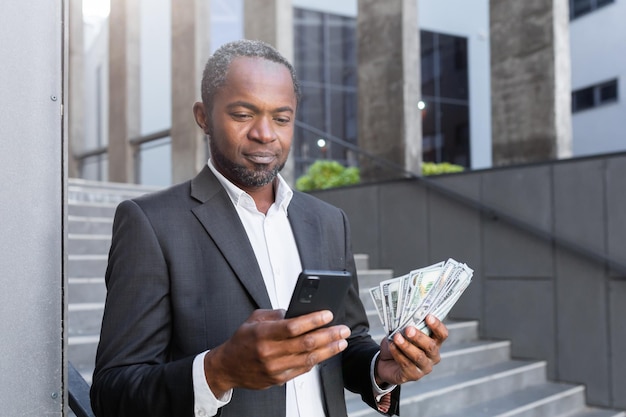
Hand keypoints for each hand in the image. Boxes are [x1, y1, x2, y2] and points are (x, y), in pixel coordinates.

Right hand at [203, 309, 349, 396]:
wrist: (227, 367)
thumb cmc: (242, 340)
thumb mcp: (254, 319)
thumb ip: (277, 314)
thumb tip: (299, 311)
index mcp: (262, 333)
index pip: (293, 326)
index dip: (313, 320)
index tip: (328, 314)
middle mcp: (269, 352)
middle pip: (306, 343)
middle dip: (329, 335)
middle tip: (343, 329)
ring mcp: (274, 367)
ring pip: (308, 358)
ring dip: (329, 350)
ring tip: (341, 341)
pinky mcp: (278, 379)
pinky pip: (303, 369)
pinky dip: (316, 360)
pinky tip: (326, 353)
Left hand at [375, 315, 447, 385]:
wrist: (385, 361)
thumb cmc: (398, 343)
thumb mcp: (403, 332)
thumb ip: (408, 326)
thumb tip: (406, 318)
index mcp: (434, 342)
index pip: (442, 334)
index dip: (437, 326)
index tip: (428, 316)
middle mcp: (433, 356)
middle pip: (431, 346)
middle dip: (419, 337)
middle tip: (408, 329)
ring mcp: (424, 367)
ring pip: (419, 357)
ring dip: (407, 346)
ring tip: (397, 337)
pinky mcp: (413, 376)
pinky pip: (406, 365)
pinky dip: (398, 354)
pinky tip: (392, 346)